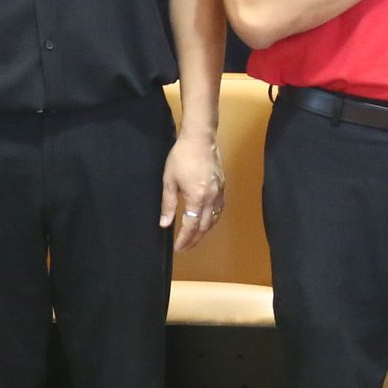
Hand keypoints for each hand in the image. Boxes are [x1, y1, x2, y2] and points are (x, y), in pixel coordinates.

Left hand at [162, 134, 225, 249]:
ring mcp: (219, 192)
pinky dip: (212, 219)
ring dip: (204, 231)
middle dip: (195, 240)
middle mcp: (211, 198)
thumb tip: (165, 223)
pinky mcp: (222, 186)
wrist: (200, 138)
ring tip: (195, 238)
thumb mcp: (169, 181)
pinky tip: (206, 220)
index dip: (185, 240)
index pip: (191, 226)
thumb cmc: (181, 157)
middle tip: (185, 248)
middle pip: (204, 226)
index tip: (178, 248)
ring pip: (214, 219)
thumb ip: (167, 204)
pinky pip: (219, 208)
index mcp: (196, 198)